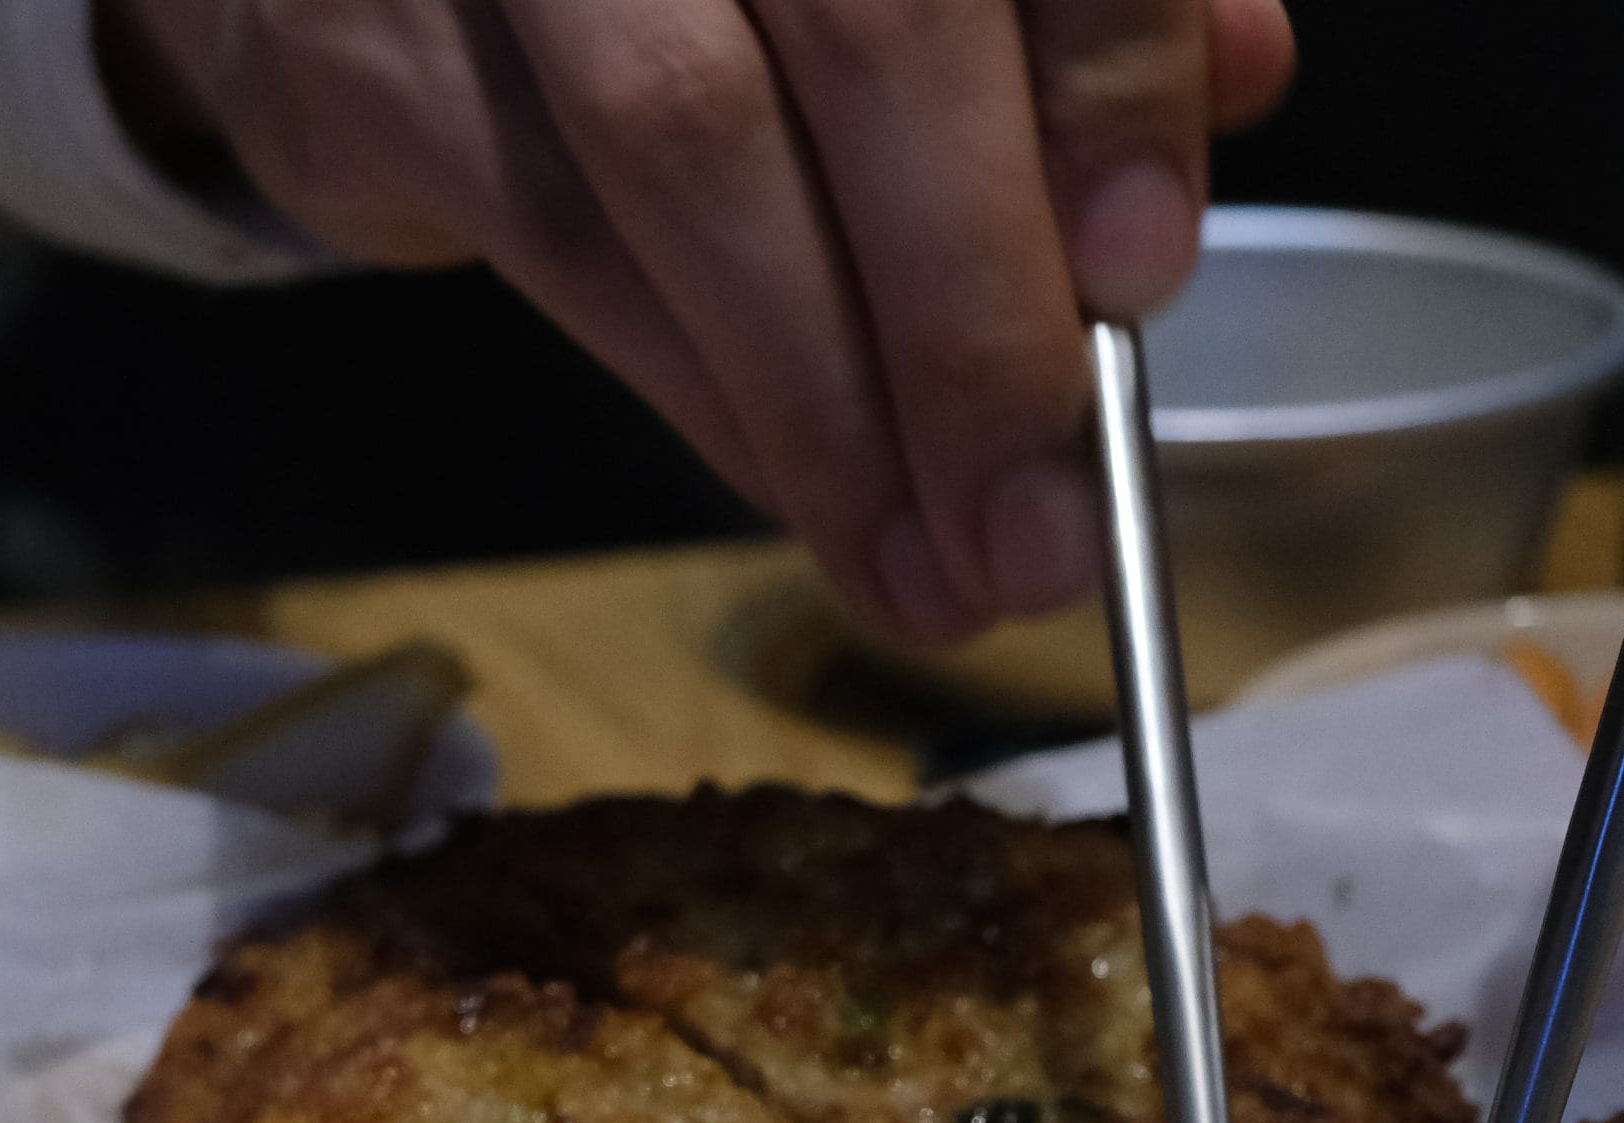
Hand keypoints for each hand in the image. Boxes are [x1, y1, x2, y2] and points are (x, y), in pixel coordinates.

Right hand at [105, 0, 1293, 647]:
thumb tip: (1235, 81)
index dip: (1104, 86)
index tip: (1140, 280)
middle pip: (872, 26)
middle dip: (970, 303)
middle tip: (1038, 516)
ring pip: (699, 158)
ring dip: (834, 403)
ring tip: (935, 568)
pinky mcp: (388, 54)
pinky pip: (570, 247)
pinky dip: (711, 398)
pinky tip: (811, 500)